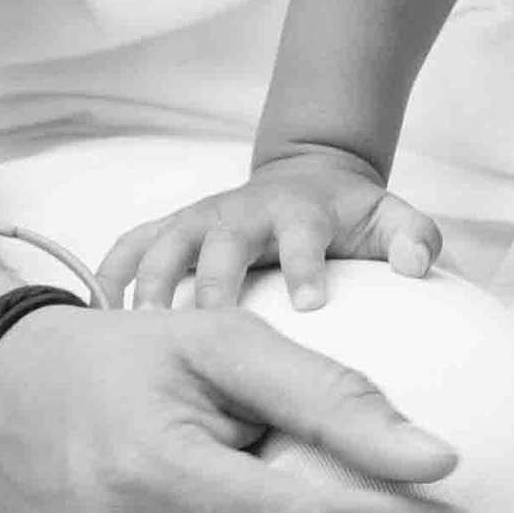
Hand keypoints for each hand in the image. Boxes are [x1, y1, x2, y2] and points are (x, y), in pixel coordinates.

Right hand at [99, 150, 441, 317]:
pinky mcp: (169, 228)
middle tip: (204, 334)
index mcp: (298, 213)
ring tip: (139, 335)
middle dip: (212, 285)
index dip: (305, 265)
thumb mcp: (389, 217)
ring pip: (165, 246)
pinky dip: (110, 275)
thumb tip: (418, 265)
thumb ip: (413, 237)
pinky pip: (129, 246)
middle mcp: (242, 214)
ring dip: (150, 287)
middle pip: (220, 245)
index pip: (302, 235)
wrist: (304, 177)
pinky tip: (95, 317)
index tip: (308, 306)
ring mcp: (199, 220)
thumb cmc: (348, 216)